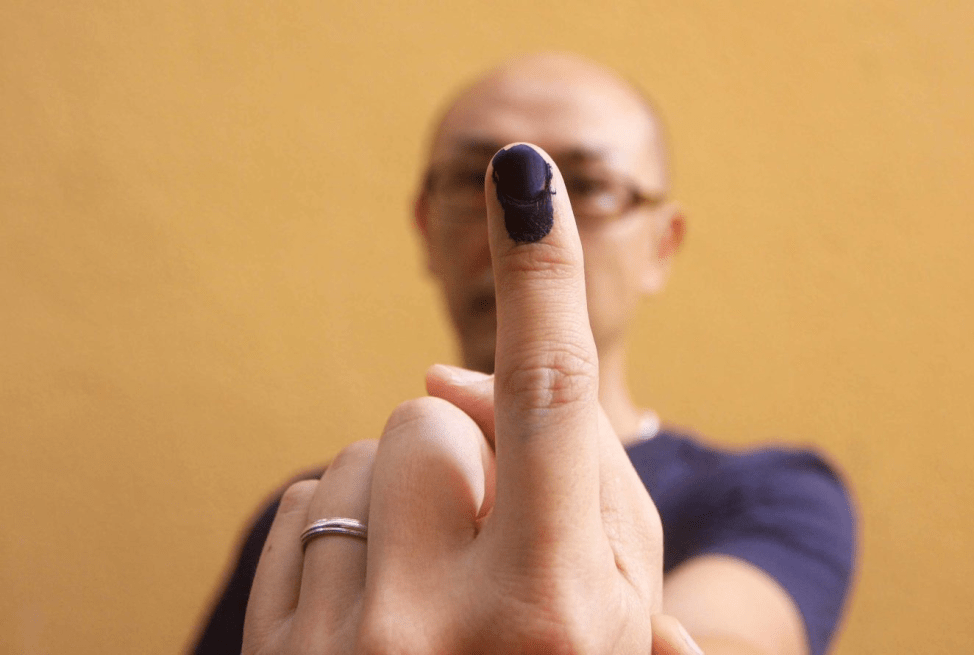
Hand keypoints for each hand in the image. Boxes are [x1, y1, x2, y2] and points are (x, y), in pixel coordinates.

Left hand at [243, 143, 669, 653]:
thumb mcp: (615, 629)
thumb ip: (582, 496)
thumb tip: (459, 375)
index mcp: (557, 627)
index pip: (552, 406)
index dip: (544, 280)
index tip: (524, 178)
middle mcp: (441, 635)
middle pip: (435, 418)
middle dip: (470, 451)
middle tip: (494, 538)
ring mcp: (341, 650)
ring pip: (362, 455)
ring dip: (408, 494)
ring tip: (438, 591)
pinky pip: (303, 503)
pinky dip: (347, 523)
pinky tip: (379, 599)